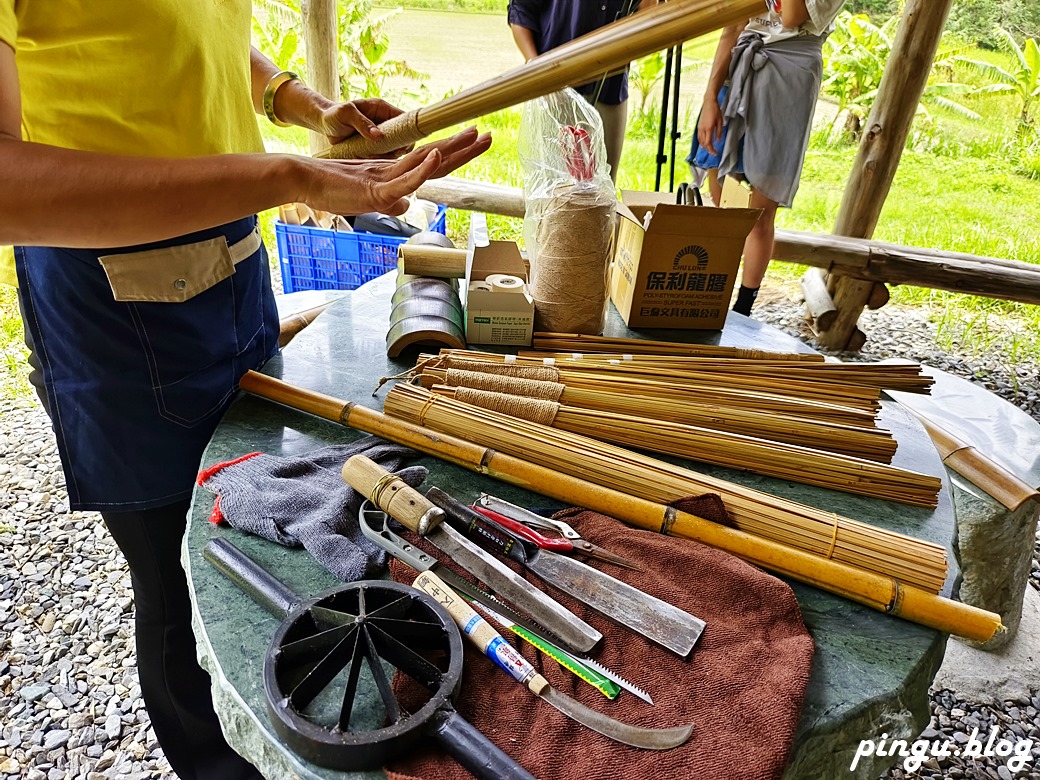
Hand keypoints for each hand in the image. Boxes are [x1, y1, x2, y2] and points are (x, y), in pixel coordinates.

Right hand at [297, 126, 491, 216]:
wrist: (303, 180)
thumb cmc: (332, 189)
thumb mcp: (369, 200)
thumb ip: (390, 201)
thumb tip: (408, 206)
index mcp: (396, 173)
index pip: (432, 163)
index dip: (454, 153)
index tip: (474, 141)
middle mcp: (395, 170)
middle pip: (436, 157)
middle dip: (463, 147)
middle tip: (487, 134)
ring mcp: (387, 177)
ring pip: (424, 162)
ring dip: (450, 149)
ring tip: (473, 135)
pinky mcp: (376, 189)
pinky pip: (403, 178)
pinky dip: (421, 169)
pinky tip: (436, 157)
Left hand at [317, 98, 409, 151]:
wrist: (323, 124)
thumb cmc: (334, 114)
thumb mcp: (346, 114)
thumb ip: (362, 123)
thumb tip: (379, 136)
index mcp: (382, 109)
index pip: (404, 119)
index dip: (408, 131)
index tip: (404, 144)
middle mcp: (384, 123)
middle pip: (402, 136)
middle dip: (399, 146)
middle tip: (390, 153)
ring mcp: (380, 136)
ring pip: (394, 148)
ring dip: (388, 154)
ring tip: (373, 154)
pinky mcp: (374, 147)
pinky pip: (383, 155)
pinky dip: (379, 160)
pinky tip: (369, 158)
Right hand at [697, 97, 723, 156]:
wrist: (709, 103)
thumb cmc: (716, 110)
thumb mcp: (720, 121)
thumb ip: (719, 132)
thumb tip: (718, 140)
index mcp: (709, 128)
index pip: (709, 143)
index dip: (712, 150)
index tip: (715, 153)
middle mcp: (703, 129)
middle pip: (704, 143)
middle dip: (708, 149)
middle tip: (713, 152)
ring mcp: (699, 128)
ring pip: (700, 141)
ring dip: (705, 146)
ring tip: (709, 148)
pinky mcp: (698, 126)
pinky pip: (699, 137)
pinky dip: (701, 142)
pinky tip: (704, 143)